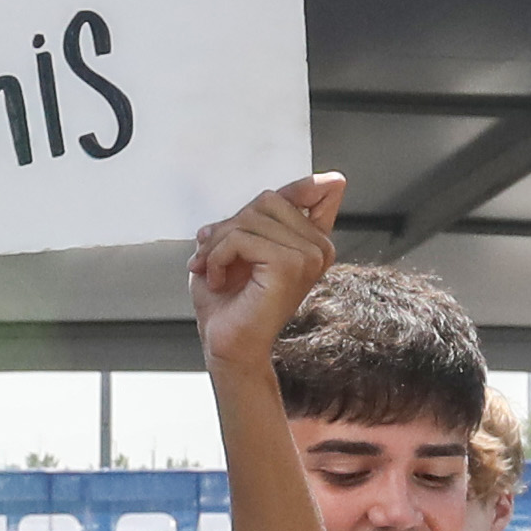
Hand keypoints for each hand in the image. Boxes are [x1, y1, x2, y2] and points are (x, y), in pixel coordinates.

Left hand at [185, 177, 342, 377]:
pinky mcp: (290, 265)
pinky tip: (218, 279)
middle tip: (213, 256)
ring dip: (217, 244)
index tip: (308, 188)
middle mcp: (317, 248)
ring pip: (250, 218)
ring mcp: (307, 256)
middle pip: (267, 200)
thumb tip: (264, 196)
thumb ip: (255, 218)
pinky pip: (241, 238)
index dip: (304, 185)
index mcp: (311, 243)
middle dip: (229, 226)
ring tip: (213, 270)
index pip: (316, 193)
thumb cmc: (231, 305)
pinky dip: (217, 257)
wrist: (227, 345)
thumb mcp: (239, 247)